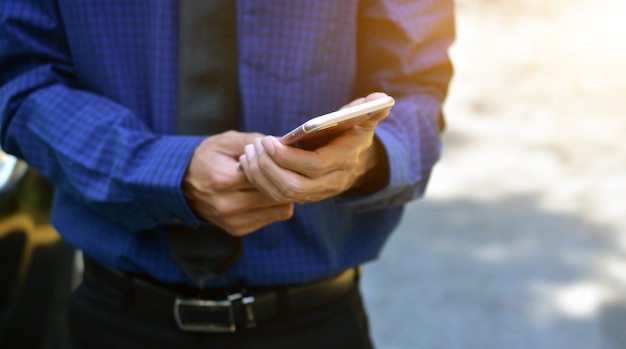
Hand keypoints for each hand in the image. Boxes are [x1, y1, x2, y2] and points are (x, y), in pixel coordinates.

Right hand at [183, 131, 293, 236]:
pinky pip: (272, 218)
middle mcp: (227, 205)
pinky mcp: (238, 230)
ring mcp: (233, 221)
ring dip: (284, 193)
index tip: (282, 155)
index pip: (267, 175)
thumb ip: (254, 140)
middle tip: (286, 168)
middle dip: (286, 179)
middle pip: (277, 194)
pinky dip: (274, 205)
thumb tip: (283, 142)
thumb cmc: (208, 158)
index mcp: (223, 180)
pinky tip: (266, 192)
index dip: (280, 163)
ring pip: (280, 209)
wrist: (183, 184)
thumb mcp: (227, 141)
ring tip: (277, 180)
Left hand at [238, 92, 390, 202]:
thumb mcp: (364, 119)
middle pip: (293, 186)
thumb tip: (381, 99)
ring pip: (282, 194)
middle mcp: (331, 182)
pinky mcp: (303, 197)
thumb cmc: (354, 133)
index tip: (267, 141)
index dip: (287, 157)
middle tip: (253, 147)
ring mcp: (317, 194)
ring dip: (260, 175)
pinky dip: (260, 181)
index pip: (313, 166)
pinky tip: (248, 163)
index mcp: (344, 161)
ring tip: (247, 153)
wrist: (356, 161)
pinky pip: (277, 196)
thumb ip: (371, 110)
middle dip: (268, 168)